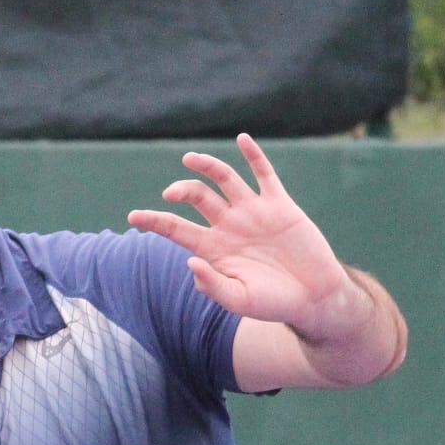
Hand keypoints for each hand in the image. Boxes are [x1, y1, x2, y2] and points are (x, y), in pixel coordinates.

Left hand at [126, 134, 360, 341]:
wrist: (312, 297)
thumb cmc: (272, 304)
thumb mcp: (238, 300)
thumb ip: (212, 284)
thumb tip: (189, 261)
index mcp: (214, 249)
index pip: (177, 229)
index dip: (154, 221)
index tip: (133, 217)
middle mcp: (229, 226)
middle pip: (198, 198)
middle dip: (182, 192)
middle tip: (170, 194)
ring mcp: (253, 212)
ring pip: (225, 180)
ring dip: (207, 167)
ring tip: (188, 159)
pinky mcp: (279, 205)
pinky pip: (264, 174)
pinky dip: (253, 155)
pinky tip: (242, 139)